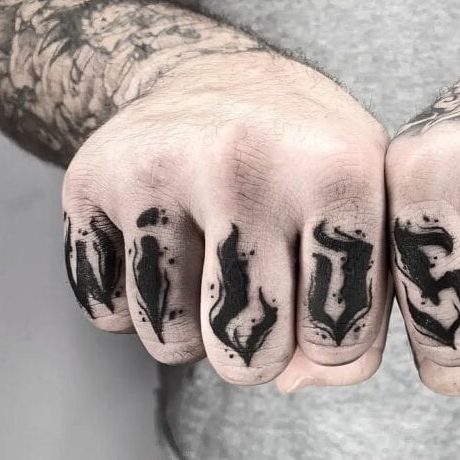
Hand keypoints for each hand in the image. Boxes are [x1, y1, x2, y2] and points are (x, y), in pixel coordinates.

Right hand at [62, 50, 389, 388]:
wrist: (219, 80)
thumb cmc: (310, 164)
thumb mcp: (369, 220)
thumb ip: (364, 323)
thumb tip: (293, 380)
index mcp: (337, 168)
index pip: (340, 336)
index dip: (334, 343)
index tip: (325, 302)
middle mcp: (246, 161)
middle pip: (250, 356)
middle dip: (259, 350)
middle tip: (262, 292)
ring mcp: (158, 167)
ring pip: (170, 344)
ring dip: (192, 333)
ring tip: (211, 271)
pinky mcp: (89, 182)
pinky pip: (107, 315)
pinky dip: (134, 307)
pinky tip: (162, 252)